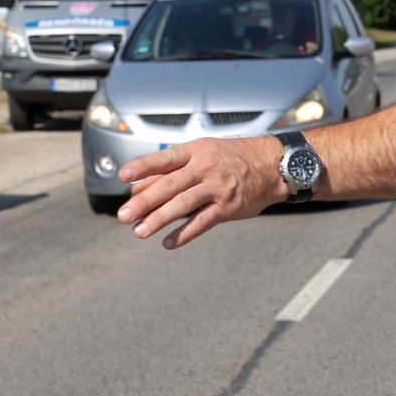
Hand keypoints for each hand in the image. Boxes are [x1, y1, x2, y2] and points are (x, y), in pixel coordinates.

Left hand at [115, 136, 286, 248]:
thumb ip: (171, 170)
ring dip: (159, 219)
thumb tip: (137, 187)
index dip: (143, 167)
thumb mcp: (203, 153)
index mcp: (196, 152)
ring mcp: (217, 187)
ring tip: (140, 231)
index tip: (123, 176)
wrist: (272, 165)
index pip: (165, 158)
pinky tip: (168, 243)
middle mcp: (205, 168)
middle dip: (145, 201)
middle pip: (170, 184)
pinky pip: (203, 221)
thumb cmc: (232, 159)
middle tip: (124, 215)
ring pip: (184, 204)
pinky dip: (184, 233)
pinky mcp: (228, 206)